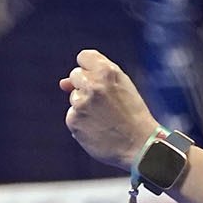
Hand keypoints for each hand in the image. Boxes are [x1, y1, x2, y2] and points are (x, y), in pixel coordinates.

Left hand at [60, 50, 160, 170]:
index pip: (84, 57)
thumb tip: (62, 84)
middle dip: (85, 86)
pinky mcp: (73, 121)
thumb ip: (96, 77)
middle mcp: (93, 85)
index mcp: (107, 71)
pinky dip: (82, 123)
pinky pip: (72, 116)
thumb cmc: (132, 115)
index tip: (97, 79)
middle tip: (104, 102)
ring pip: (74, 98)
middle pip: (75, 76)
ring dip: (84, 106)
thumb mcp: (122, 87)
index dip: (89, 68)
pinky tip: (98, 129)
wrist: (139, 145)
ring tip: (105, 118)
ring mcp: (81, 103)